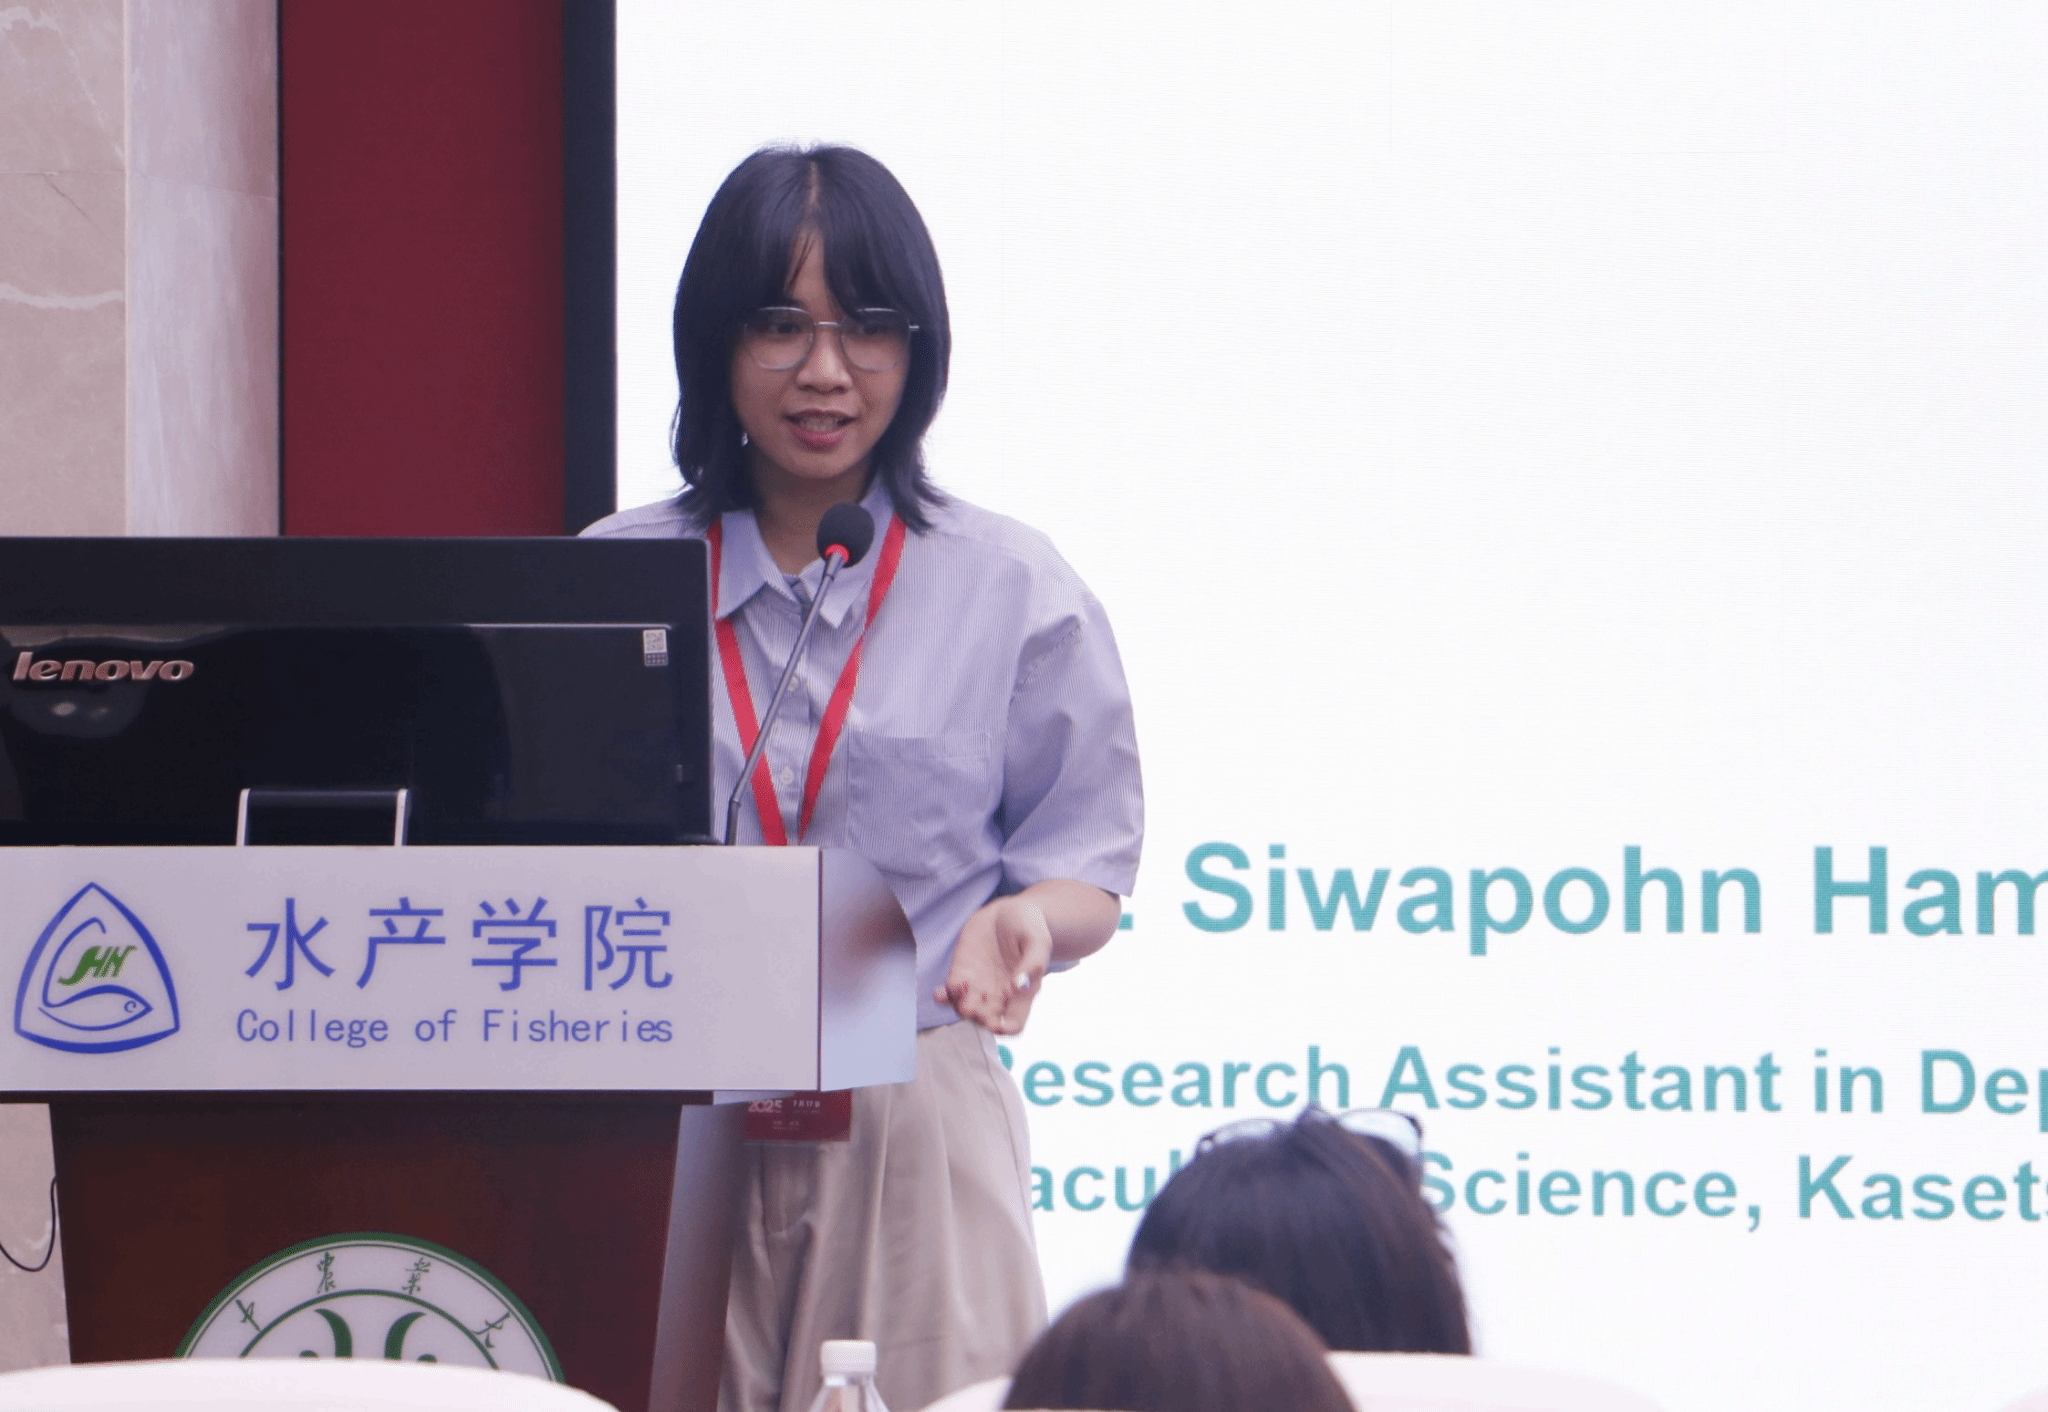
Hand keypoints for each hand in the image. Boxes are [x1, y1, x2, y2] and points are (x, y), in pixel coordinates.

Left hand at [938, 896, 1052, 1035]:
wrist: (1007, 911)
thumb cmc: (1028, 926)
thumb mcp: (1038, 940)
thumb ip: (1033, 963)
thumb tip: (1019, 986)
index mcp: (1022, 994)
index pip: (1015, 1023)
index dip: (1006, 1029)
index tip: (998, 1023)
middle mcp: (999, 995)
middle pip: (987, 1020)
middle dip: (979, 1019)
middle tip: (975, 1008)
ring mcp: (979, 986)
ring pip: (966, 1009)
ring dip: (961, 1007)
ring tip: (962, 989)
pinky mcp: (961, 972)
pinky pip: (950, 992)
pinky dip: (944, 996)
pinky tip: (940, 993)